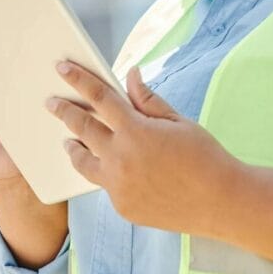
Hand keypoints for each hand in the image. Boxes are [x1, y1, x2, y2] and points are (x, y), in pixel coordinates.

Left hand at [45, 60, 241, 234]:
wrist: (221, 202)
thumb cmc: (204, 156)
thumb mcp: (178, 121)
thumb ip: (148, 100)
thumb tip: (130, 75)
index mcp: (135, 130)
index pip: (98, 97)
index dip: (78, 79)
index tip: (62, 67)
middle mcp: (120, 158)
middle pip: (82, 128)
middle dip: (64, 111)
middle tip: (51, 103)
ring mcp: (118, 185)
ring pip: (83, 162)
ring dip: (73, 147)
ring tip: (68, 141)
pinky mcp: (122, 206)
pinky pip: (105, 184)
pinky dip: (104, 172)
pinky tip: (107, 167)